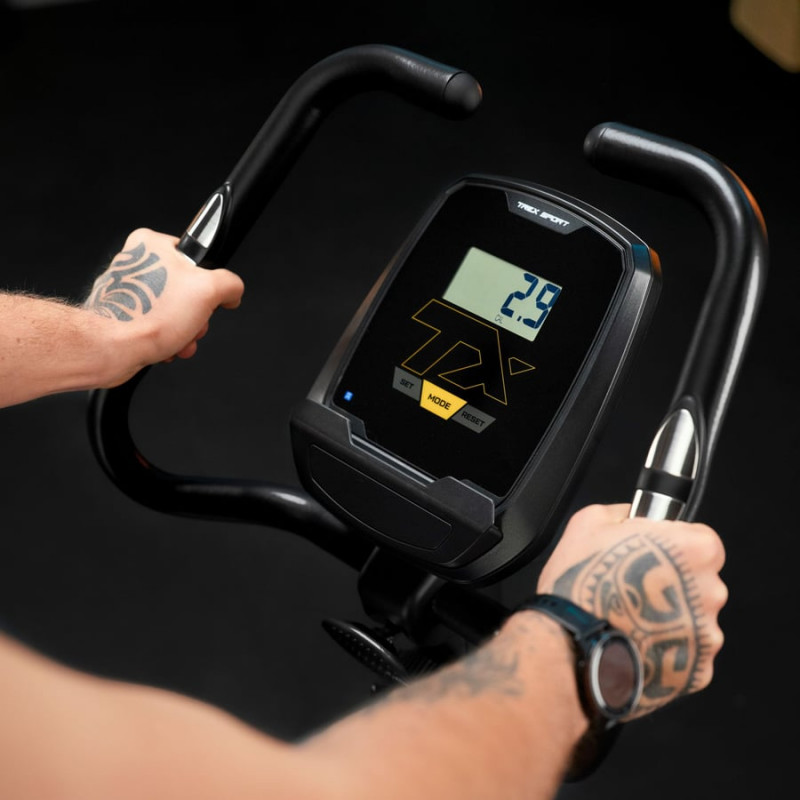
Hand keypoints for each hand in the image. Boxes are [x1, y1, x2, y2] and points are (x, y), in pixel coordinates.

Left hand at [84, 228, 243, 384]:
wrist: (110, 348)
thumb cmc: (147, 317)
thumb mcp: (208, 290)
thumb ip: (230, 284)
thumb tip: (232, 292)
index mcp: (151, 244)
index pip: (196, 259)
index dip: (207, 284)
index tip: (206, 300)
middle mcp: (136, 263)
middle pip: (187, 290)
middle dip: (195, 316)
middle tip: (192, 324)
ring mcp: (128, 290)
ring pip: (173, 311)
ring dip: (183, 331)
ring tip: (178, 340)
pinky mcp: (123, 313)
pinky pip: (157, 325)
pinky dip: (166, 339)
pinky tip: (165, 347)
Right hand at [536, 503, 726, 718]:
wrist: (570, 644)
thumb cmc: (581, 584)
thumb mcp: (590, 521)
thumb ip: (624, 513)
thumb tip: (631, 516)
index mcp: (693, 548)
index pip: (703, 539)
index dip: (674, 545)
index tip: (654, 554)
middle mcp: (710, 590)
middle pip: (702, 581)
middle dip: (674, 583)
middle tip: (635, 587)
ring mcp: (707, 633)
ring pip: (695, 619)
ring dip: (671, 618)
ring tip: (631, 618)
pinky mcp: (699, 669)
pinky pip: (688, 653)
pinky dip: (666, 648)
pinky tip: (637, 641)